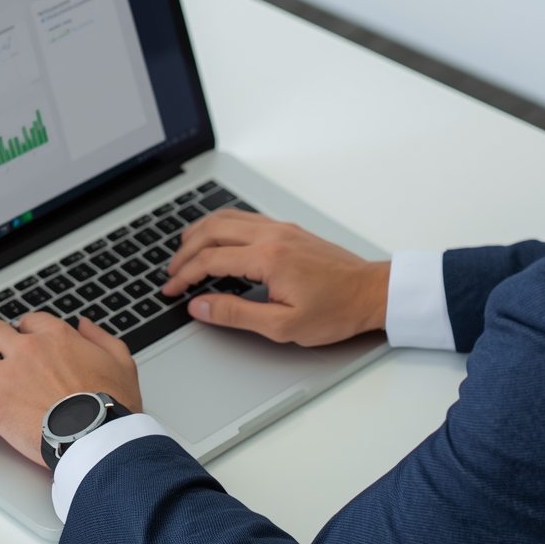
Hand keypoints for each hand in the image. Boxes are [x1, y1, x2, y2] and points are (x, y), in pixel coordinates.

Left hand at [0, 313, 141, 468]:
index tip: (20, 340)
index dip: (22, 330)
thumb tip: (85, 324)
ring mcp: (7, 377)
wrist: (96, 436)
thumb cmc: (112, 404)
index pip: (28, 322)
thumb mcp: (121, 362)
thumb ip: (101, 338)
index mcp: (57, 337)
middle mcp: (27, 350)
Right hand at [161, 209, 388, 346]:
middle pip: (212, 231)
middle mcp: (272, 235)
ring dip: (200, 232)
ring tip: (184, 251)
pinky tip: (218, 238)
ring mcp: (282, 229)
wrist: (373, 293)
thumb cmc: (336, 310)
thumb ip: (236, 314)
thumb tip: (201, 305)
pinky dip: (222, 226)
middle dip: (185, 252)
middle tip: (171, 272)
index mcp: (267, 258)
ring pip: (227, 218)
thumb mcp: (283, 325)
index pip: (210, 260)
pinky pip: (245, 218)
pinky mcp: (290, 230)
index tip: (171, 290)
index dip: (184, 276)